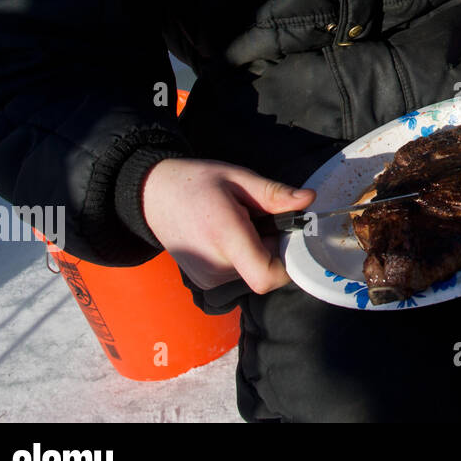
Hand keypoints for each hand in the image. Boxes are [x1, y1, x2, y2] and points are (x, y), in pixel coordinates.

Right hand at [141, 158, 315, 293]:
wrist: (151, 195)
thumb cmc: (197, 182)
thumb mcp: (238, 178)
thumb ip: (274, 194)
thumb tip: (309, 199)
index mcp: (226, 238)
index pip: (267, 277)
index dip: (289, 261)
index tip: (290, 234)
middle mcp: (216, 266)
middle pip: (266, 269)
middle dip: (274, 244)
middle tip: (260, 217)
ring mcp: (207, 278)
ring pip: (254, 271)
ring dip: (258, 249)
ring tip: (240, 222)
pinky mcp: (204, 281)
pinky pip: (239, 272)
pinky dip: (244, 255)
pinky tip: (228, 233)